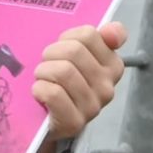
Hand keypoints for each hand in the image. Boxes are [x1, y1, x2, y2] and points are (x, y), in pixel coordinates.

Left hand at [27, 20, 126, 152]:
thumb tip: (113, 30)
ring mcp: (93, 106)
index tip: (62, 50)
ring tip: (42, 80)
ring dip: (43, 72)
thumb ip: (95, 39)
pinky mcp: (74, 122)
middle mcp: (108, 86)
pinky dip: (39, 89)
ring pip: (62, 71)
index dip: (68, 38)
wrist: (46, 121)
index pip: (89, 35)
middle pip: (73, 51)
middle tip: (47, 67)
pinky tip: (39, 95)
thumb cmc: (59, 83)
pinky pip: (52, 93)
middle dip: (51, 55)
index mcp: (112, 66)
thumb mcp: (75, 57)